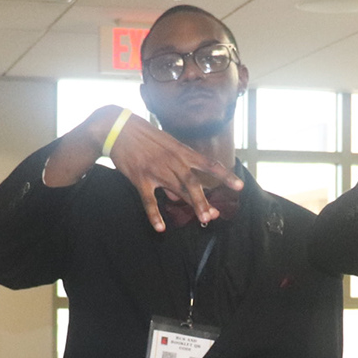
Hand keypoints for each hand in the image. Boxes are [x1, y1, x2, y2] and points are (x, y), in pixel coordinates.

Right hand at [99, 106, 241, 231]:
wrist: (118, 129)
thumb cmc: (145, 137)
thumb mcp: (167, 145)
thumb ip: (177, 167)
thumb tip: (180, 194)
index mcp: (181, 151)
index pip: (209, 164)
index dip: (225, 175)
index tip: (239, 186)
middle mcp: (173, 161)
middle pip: (193, 183)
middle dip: (204, 200)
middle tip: (214, 215)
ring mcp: (156, 171)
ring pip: (177, 191)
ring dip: (191, 206)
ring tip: (203, 220)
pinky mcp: (140, 178)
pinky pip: (149, 201)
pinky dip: (154, 215)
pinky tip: (161, 228)